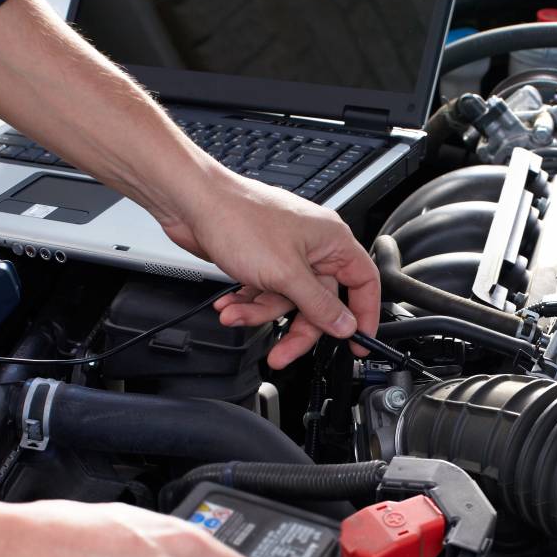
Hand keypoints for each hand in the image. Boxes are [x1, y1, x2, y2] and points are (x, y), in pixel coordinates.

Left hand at [164, 169, 379, 368]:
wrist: (193, 203)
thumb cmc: (239, 219)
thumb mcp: (286, 274)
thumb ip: (319, 305)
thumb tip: (344, 325)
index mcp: (332, 241)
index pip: (363, 283)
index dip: (363, 315)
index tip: (357, 341)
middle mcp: (314, 248)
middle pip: (320, 303)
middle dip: (298, 329)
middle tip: (283, 352)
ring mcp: (287, 254)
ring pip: (288, 302)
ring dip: (260, 313)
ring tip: (236, 315)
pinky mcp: (263, 260)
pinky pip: (266, 293)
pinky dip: (248, 303)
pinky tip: (230, 304)